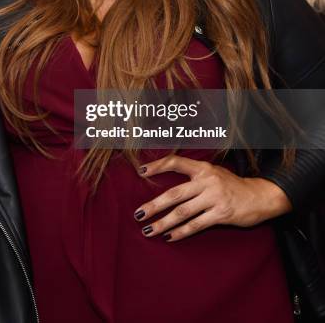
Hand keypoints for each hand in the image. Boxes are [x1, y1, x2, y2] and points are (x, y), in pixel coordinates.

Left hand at [133, 154, 291, 241]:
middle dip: (154, 205)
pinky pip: (196, 225)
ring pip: (182, 212)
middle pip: (174, 194)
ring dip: (163, 223)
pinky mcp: (221, 213)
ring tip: (148, 230)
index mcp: (203, 167)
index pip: (176, 162)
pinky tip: (169, 237)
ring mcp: (214, 197)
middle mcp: (207, 180)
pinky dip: (181, 232)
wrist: (260, 196)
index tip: (141, 172)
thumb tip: (170, 184)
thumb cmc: (233, 185)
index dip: (157, 166)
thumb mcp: (214, 172)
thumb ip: (195, 175)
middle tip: (138, 214)